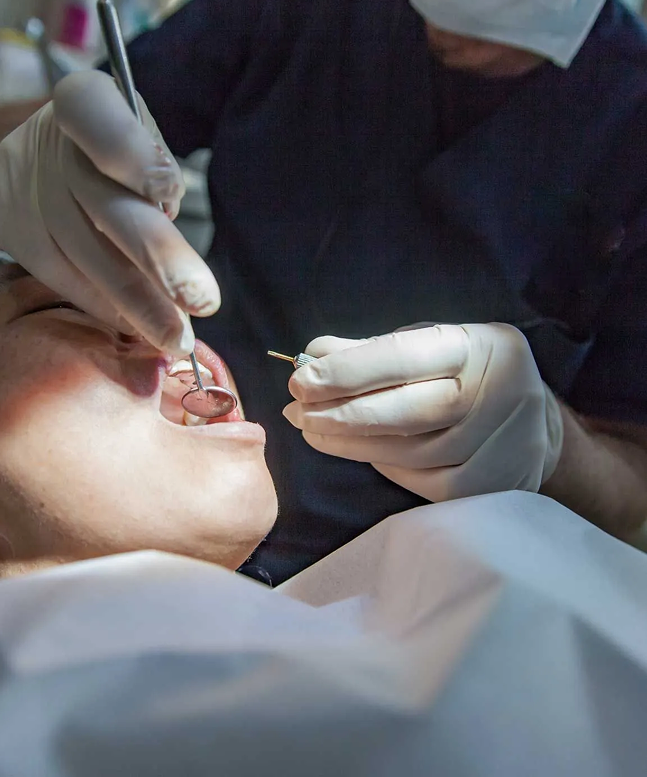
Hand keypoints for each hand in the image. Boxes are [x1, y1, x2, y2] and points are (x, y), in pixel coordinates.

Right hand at [0, 70, 219, 355]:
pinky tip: (136, 326)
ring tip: (177, 336)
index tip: (169, 195)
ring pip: (90, 258)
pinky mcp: (13, 234)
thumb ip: (155, 176)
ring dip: (139, 304)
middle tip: (202, 300)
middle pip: (108, 207)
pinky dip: (104, 308)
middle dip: (159, 258)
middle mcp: (51, 147)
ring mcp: (28, 194)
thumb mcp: (134, 132)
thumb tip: (177, 252)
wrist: (24, 156)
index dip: (135, 159)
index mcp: (85, 102)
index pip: (105, 127)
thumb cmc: (103, 146)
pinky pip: (66, 280)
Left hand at [283, 324, 564, 500]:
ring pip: (408, 450)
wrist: (534, 424)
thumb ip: (371, 350)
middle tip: (297, 412)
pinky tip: (353, 450)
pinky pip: (419, 479)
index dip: (348, 370)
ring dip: (349, 442)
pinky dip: (379, 463)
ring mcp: (499, 444)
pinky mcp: (488, 485)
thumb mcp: (429, 346)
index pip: (405, 356)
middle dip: (342, 412)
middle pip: (407, 410)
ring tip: (311, 430)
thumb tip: (312, 355)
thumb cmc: (465, 375)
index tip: (301, 380)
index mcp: (481, 346)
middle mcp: (499, 393)